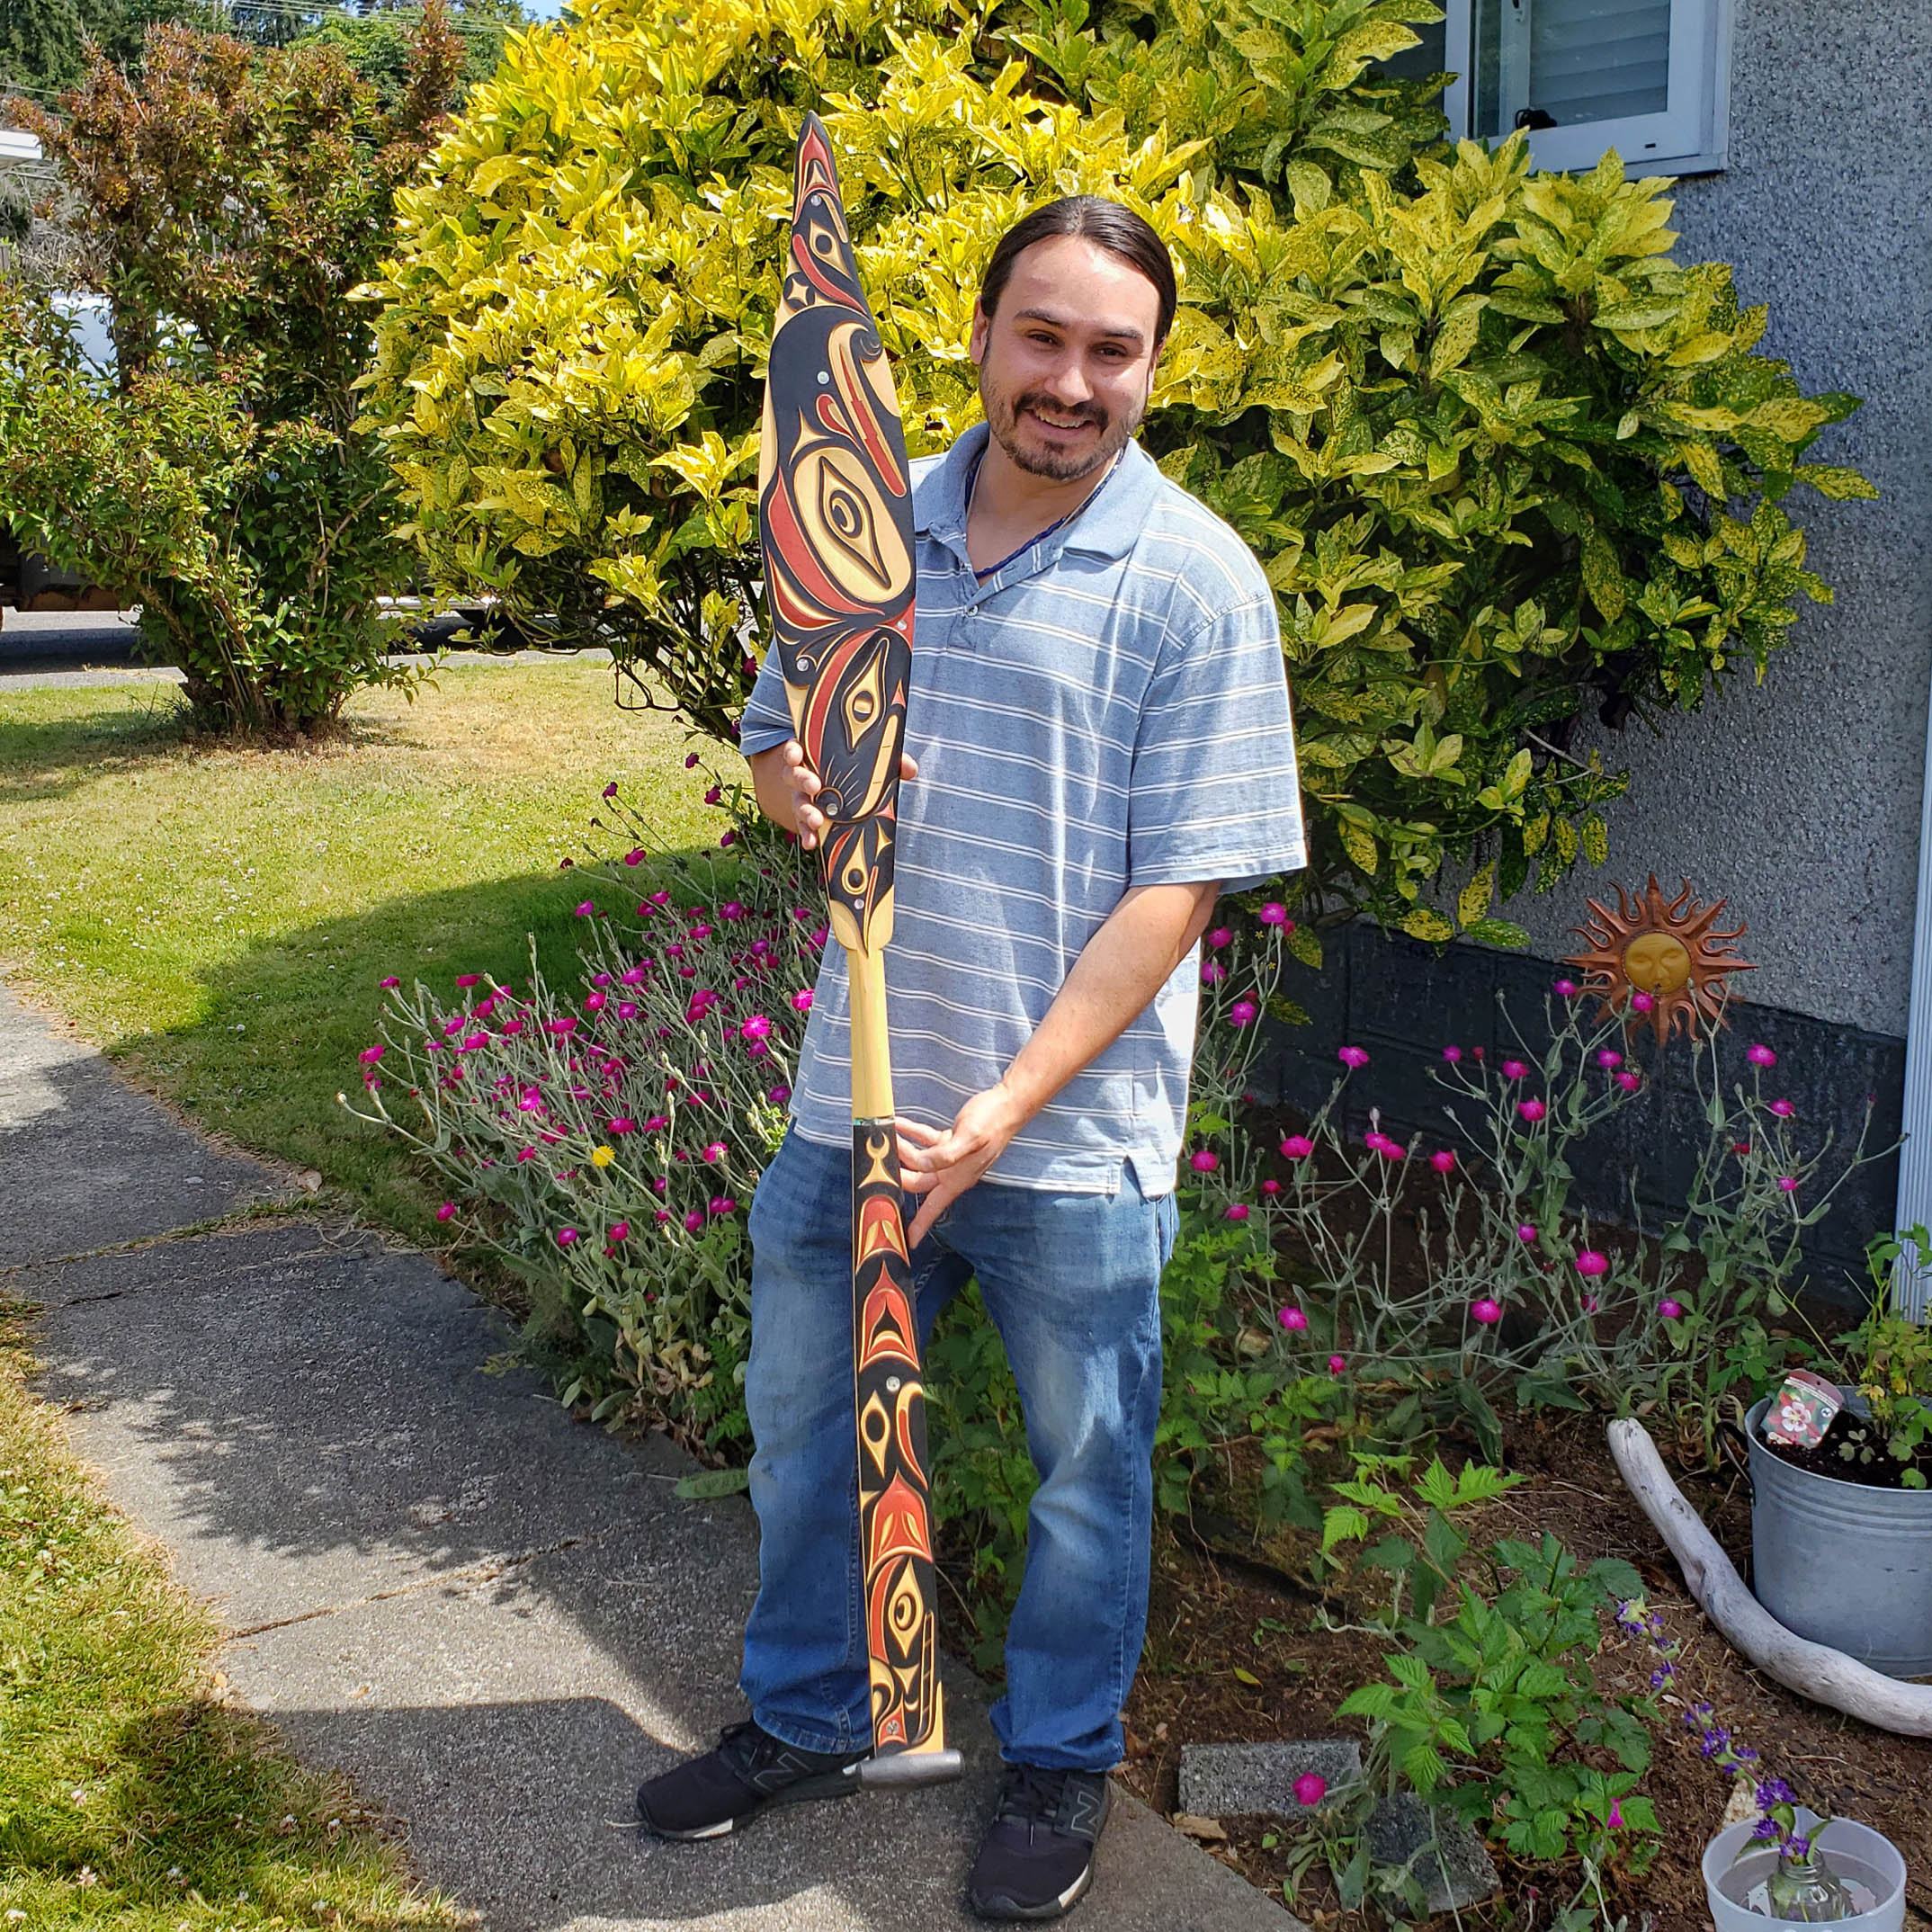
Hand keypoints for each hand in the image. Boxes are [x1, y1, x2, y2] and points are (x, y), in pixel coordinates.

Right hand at [778, 739, 917, 850]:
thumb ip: (891, 762)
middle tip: (816, 787)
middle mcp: (803, 776)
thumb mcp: (873, 763)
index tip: (797, 756)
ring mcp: (803, 798)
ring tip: (816, 820)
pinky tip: (811, 843)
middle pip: (793, 775)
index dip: (793, 751)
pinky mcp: (807, 819)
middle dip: (802, 780)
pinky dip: (806, 834)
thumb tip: (910, 769)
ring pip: (797, 802)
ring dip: (804, 811)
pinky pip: (802, 827)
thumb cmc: (858, 772)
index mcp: (814, 756)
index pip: (796, 748)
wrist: (848, 794)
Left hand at [896, 1084, 1023, 1247]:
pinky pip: (925, 1140)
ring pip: (919, 1159)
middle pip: (918, 1180)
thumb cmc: (993, 1123)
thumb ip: (944, 1154)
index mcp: (958, 1178)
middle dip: (898, 1173)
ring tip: (886, 1134)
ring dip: (902, 1148)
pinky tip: (899, 1122)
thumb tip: (922, 1163)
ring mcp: (951, 1157)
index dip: (920, 1224)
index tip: (908, 1240)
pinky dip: (911, 1132)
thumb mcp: (970, 1138)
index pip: (934, 1207)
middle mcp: (952, 1172)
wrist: (1008, 1105)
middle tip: (878, 1162)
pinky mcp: (950, 1140)